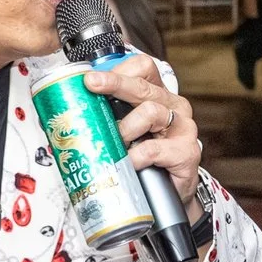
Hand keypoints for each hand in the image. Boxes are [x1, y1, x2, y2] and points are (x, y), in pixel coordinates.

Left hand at [85, 55, 201, 207]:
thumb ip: (112, 115)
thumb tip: (74, 107)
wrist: (172, 193)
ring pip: (150, 112)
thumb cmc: (147, 158)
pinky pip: (153, 149)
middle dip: (114, 83)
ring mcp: (183, 128)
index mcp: (159, 95)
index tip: (92, 78)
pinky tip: (130, 162)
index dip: (118, 70)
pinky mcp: (186, 151)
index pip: (143, 68)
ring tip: (118, 144)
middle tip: (92, 84)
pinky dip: (136, 156)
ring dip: (126, 129)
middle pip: (144, 86)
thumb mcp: (129, 130)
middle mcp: (174, 106)